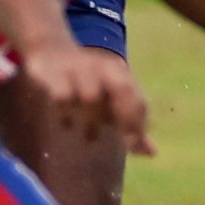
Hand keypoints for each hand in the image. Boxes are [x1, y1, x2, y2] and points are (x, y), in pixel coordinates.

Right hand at [22, 40, 153, 155]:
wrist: (52, 52)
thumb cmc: (88, 82)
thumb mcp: (110, 99)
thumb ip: (130, 124)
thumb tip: (152, 153)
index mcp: (121, 74)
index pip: (138, 100)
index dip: (139, 124)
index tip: (132, 145)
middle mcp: (103, 68)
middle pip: (123, 89)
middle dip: (126, 116)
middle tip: (123, 142)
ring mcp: (79, 69)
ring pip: (91, 95)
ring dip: (93, 119)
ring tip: (90, 138)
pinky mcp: (54, 73)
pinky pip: (63, 96)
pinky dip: (66, 113)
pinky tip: (66, 124)